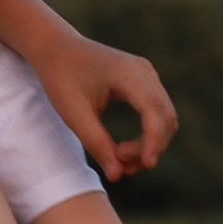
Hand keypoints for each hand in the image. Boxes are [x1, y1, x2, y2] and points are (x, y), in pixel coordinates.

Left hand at [42, 33, 175, 181]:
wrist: (56, 48)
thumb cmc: (60, 77)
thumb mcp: (73, 113)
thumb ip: (96, 142)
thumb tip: (117, 174)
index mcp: (128, 73)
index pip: (154, 109)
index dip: (154, 139)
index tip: (146, 164)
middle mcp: (144, 71)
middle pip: (166, 116)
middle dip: (150, 146)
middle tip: (121, 166)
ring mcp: (147, 76)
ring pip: (164, 117)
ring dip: (149, 144)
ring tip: (119, 160)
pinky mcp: (144, 83)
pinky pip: (156, 114)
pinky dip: (146, 135)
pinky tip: (123, 150)